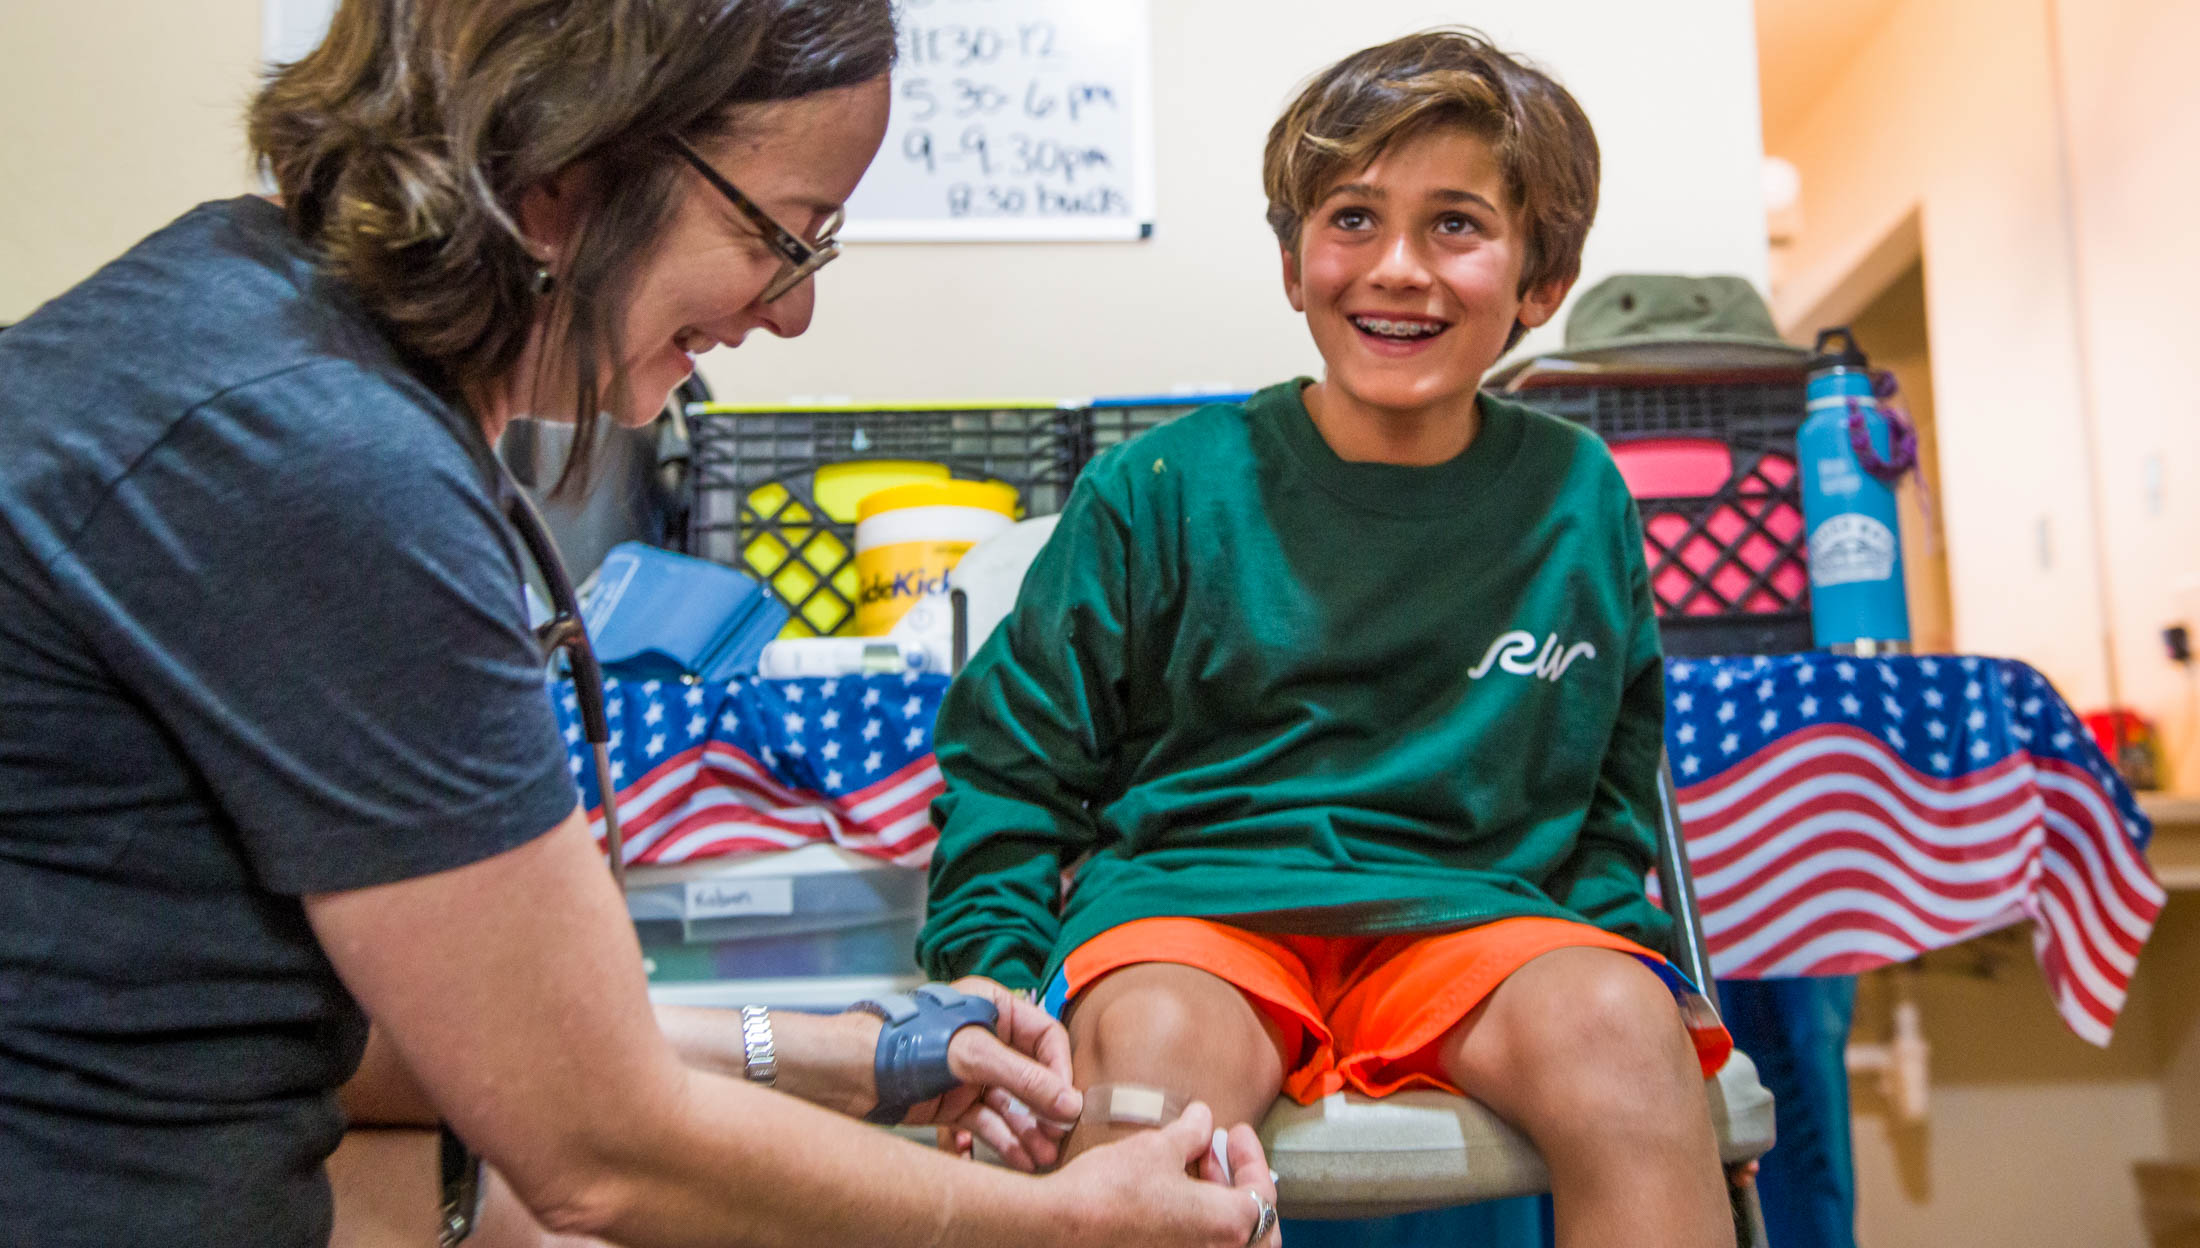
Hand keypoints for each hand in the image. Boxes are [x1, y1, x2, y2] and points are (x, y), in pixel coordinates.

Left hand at [879, 977, 1082, 1170]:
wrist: (853, 1072)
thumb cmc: (905, 1042)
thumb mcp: (973, 1055)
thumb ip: (1024, 1079)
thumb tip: (1068, 1103)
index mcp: (992, 1007)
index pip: (1045, 1037)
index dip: (1059, 1070)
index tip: (1068, 1102)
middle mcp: (984, 1038)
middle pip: (1030, 1075)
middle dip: (1044, 1108)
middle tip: (1057, 1136)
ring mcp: (968, 1072)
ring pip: (1010, 1103)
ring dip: (1027, 1130)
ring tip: (1041, 1156)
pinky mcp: (952, 1100)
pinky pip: (987, 1121)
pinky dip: (1001, 1139)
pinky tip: (1017, 1157)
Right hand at [1048, 1101, 1281, 1247]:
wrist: (1060, 1227)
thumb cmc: (1110, 1190)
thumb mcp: (1156, 1148)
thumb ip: (1191, 1134)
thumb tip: (1202, 1119)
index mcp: (1228, 1226)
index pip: (1262, 1192)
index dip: (1250, 1156)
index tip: (1234, 1132)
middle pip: (1254, 1226)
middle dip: (1239, 1185)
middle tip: (1217, 1153)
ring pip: (1227, 1240)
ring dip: (1218, 1202)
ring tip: (1190, 1167)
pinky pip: (1198, 1245)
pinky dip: (1197, 1223)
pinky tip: (1173, 1195)